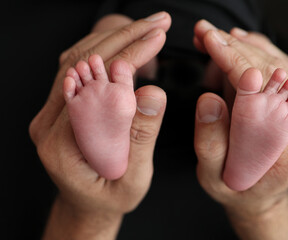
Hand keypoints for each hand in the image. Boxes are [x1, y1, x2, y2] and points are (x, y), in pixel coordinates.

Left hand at [29, 12, 170, 239]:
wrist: (87, 203)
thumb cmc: (110, 196)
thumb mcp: (133, 177)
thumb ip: (141, 136)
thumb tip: (154, 92)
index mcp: (63, 144)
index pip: (98, 84)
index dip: (131, 56)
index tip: (158, 38)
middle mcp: (50, 122)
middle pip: (83, 62)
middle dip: (125, 36)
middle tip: (158, 23)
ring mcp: (53, 111)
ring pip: (79, 58)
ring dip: (115, 37)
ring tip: (146, 27)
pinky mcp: (62, 105)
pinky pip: (79, 66)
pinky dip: (105, 49)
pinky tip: (126, 43)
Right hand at [193, 20, 287, 238]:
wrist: (256, 195)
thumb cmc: (233, 188)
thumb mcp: (211, 176)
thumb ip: (210, 142)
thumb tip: (209, 100)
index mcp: (283, 157)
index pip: (259, 95)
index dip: (233, 64)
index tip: (211, 43)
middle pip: (273, 79)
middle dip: (236, 50)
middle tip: (206, 34)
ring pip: (281, 70)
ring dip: (248, 49)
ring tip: (218, 38)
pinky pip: (285, 73)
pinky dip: (261, 55)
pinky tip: (242, 45)